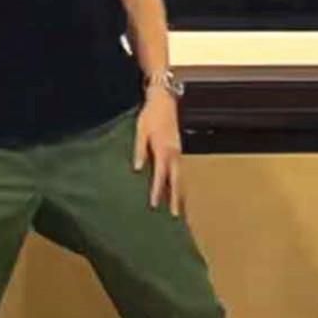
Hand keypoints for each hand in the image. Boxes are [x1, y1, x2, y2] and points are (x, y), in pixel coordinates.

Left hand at [132, 89, 182, 216]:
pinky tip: (177, 191)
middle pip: (176, 181)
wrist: (164, 101)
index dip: (157, 191)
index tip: (154, 205)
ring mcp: (178, 152)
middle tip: (175, 216)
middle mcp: (174, 154)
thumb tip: (137, 169)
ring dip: (180, 194)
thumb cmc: (150, 115)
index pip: (160, 176)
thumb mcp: (140, 131)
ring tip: (179, 210)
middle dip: (176, 199)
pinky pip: (180, 171)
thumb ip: (139, 150)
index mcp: (163, 150)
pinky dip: (179, 183)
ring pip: (181, 177)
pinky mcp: (178, 150)